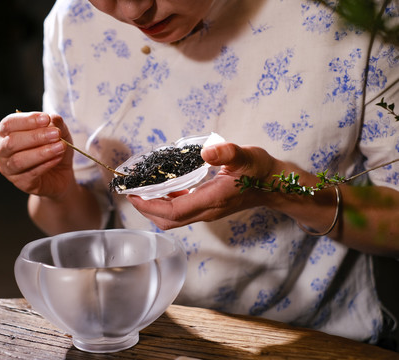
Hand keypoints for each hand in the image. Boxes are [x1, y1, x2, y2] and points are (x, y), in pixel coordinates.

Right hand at [0, 111, 75, 198]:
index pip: (9, 124)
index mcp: (6, 133)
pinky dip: (46, 165)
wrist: (60, 173)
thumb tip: (54, 117)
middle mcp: (2, 150)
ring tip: (60, 146)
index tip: (45, 118)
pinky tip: (57, 158)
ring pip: (19, 160)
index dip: (27, 120)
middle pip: (12, 142)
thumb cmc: (53, 148)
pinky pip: (30, 174)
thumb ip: (57, 123)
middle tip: (56, 134)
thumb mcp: (59, 132)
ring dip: (42, 152)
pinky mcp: (20, 182)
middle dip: (36, 136)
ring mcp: (9, 168)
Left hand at [126, 142, 277, 229]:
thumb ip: (227, 153)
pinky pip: (180, 212)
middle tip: (130, 192)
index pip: (173, 212)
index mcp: (212, 200)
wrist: (274, 185)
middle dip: (145, 209)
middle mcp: (206, 211)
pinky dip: (165, 204)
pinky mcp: (207, 208)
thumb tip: (207, 151)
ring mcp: (207, 212)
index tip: (132, 194)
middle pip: (168, 220)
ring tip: (140, 190)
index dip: (149, 206)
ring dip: (154, 208)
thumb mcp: (246, 156)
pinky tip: (162, 188)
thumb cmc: (260, 170)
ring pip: (173, 219)